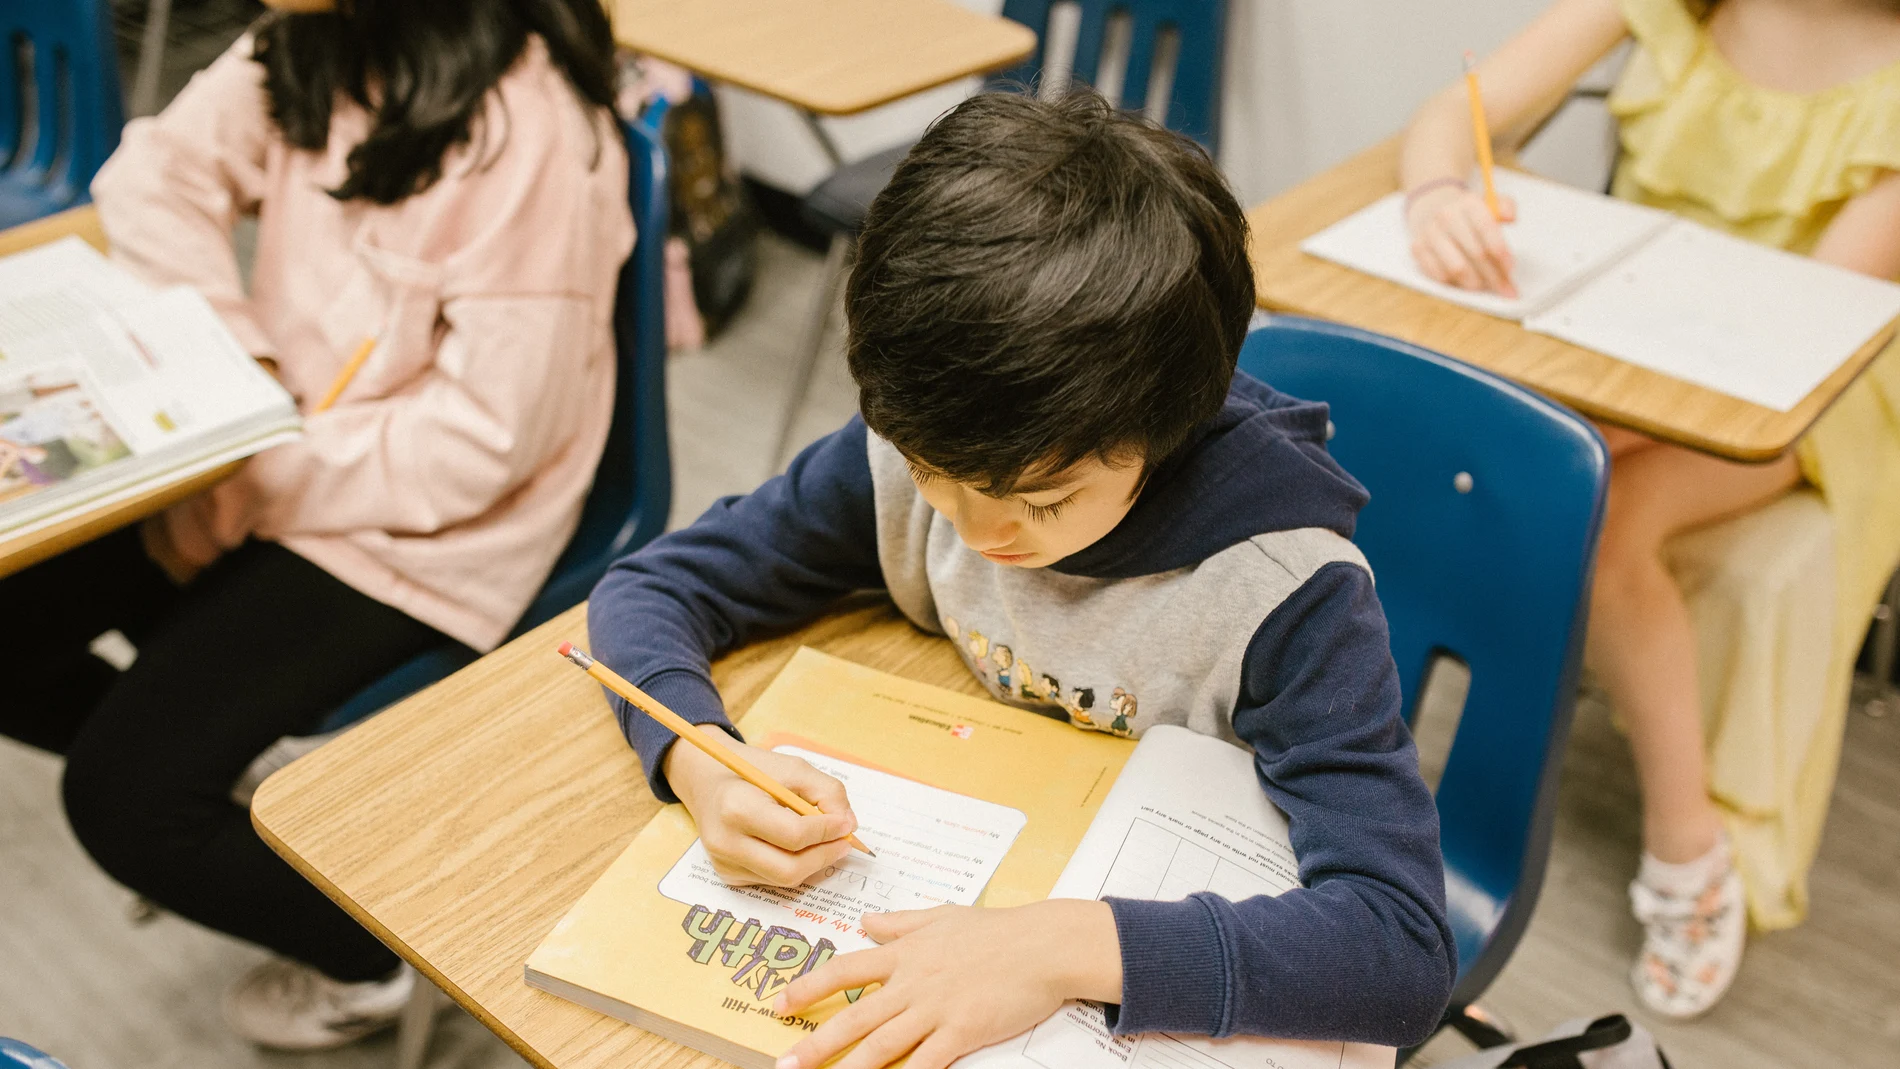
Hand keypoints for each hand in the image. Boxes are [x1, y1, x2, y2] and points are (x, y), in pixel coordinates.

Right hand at [665, 726, 859, 886]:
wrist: (708, 781)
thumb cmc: (752, 771)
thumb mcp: (793, 768)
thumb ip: (827, 792)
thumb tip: (848, 825)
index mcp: (737, 808)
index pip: (793, 835)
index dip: (827, 832)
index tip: (847, 824)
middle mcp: (726, 843)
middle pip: (790, 869)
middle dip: (824, 856)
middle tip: (844, 842)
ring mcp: (724, 863)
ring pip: (784, 879)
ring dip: (813, 863)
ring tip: (826, 842)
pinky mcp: (727, 875)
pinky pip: (771, 880)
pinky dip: (793, 866)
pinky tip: (797, 847)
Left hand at [773, 899, 1121, 1068]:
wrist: (1043, 945)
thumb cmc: (998, 929)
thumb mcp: (942, 916)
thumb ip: (900, 923)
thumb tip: (867, 921)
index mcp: (905, 953)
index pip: (845, 969)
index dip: (809, 987)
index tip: (781, 1003)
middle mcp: (913, 982)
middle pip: (854, 1015)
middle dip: (815, 1042)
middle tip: (785, 1063)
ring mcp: (936, 1009)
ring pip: (881, 1044)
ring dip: (848, 1068)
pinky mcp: (962, 1032)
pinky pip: (925, 1062)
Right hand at [1406, 184, 1518, 297]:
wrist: (1432, 209)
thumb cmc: (1468, 214)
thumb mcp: (1488, 204)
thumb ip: (1505, 206)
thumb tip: (1511, 217)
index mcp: (1468, 203)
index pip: (1488, 229)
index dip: (1501, 253)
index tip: (1511, 269)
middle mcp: (1446, 216)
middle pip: (1476, 253)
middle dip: (1494, 275)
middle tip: (1505, 288)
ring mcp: (1430, 233)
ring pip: (1458, 268)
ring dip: (1475, 282)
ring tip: (1484, 286)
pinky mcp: (1417, 248)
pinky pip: (1440, 275)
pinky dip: (1455, 283)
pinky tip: (1465, 283)